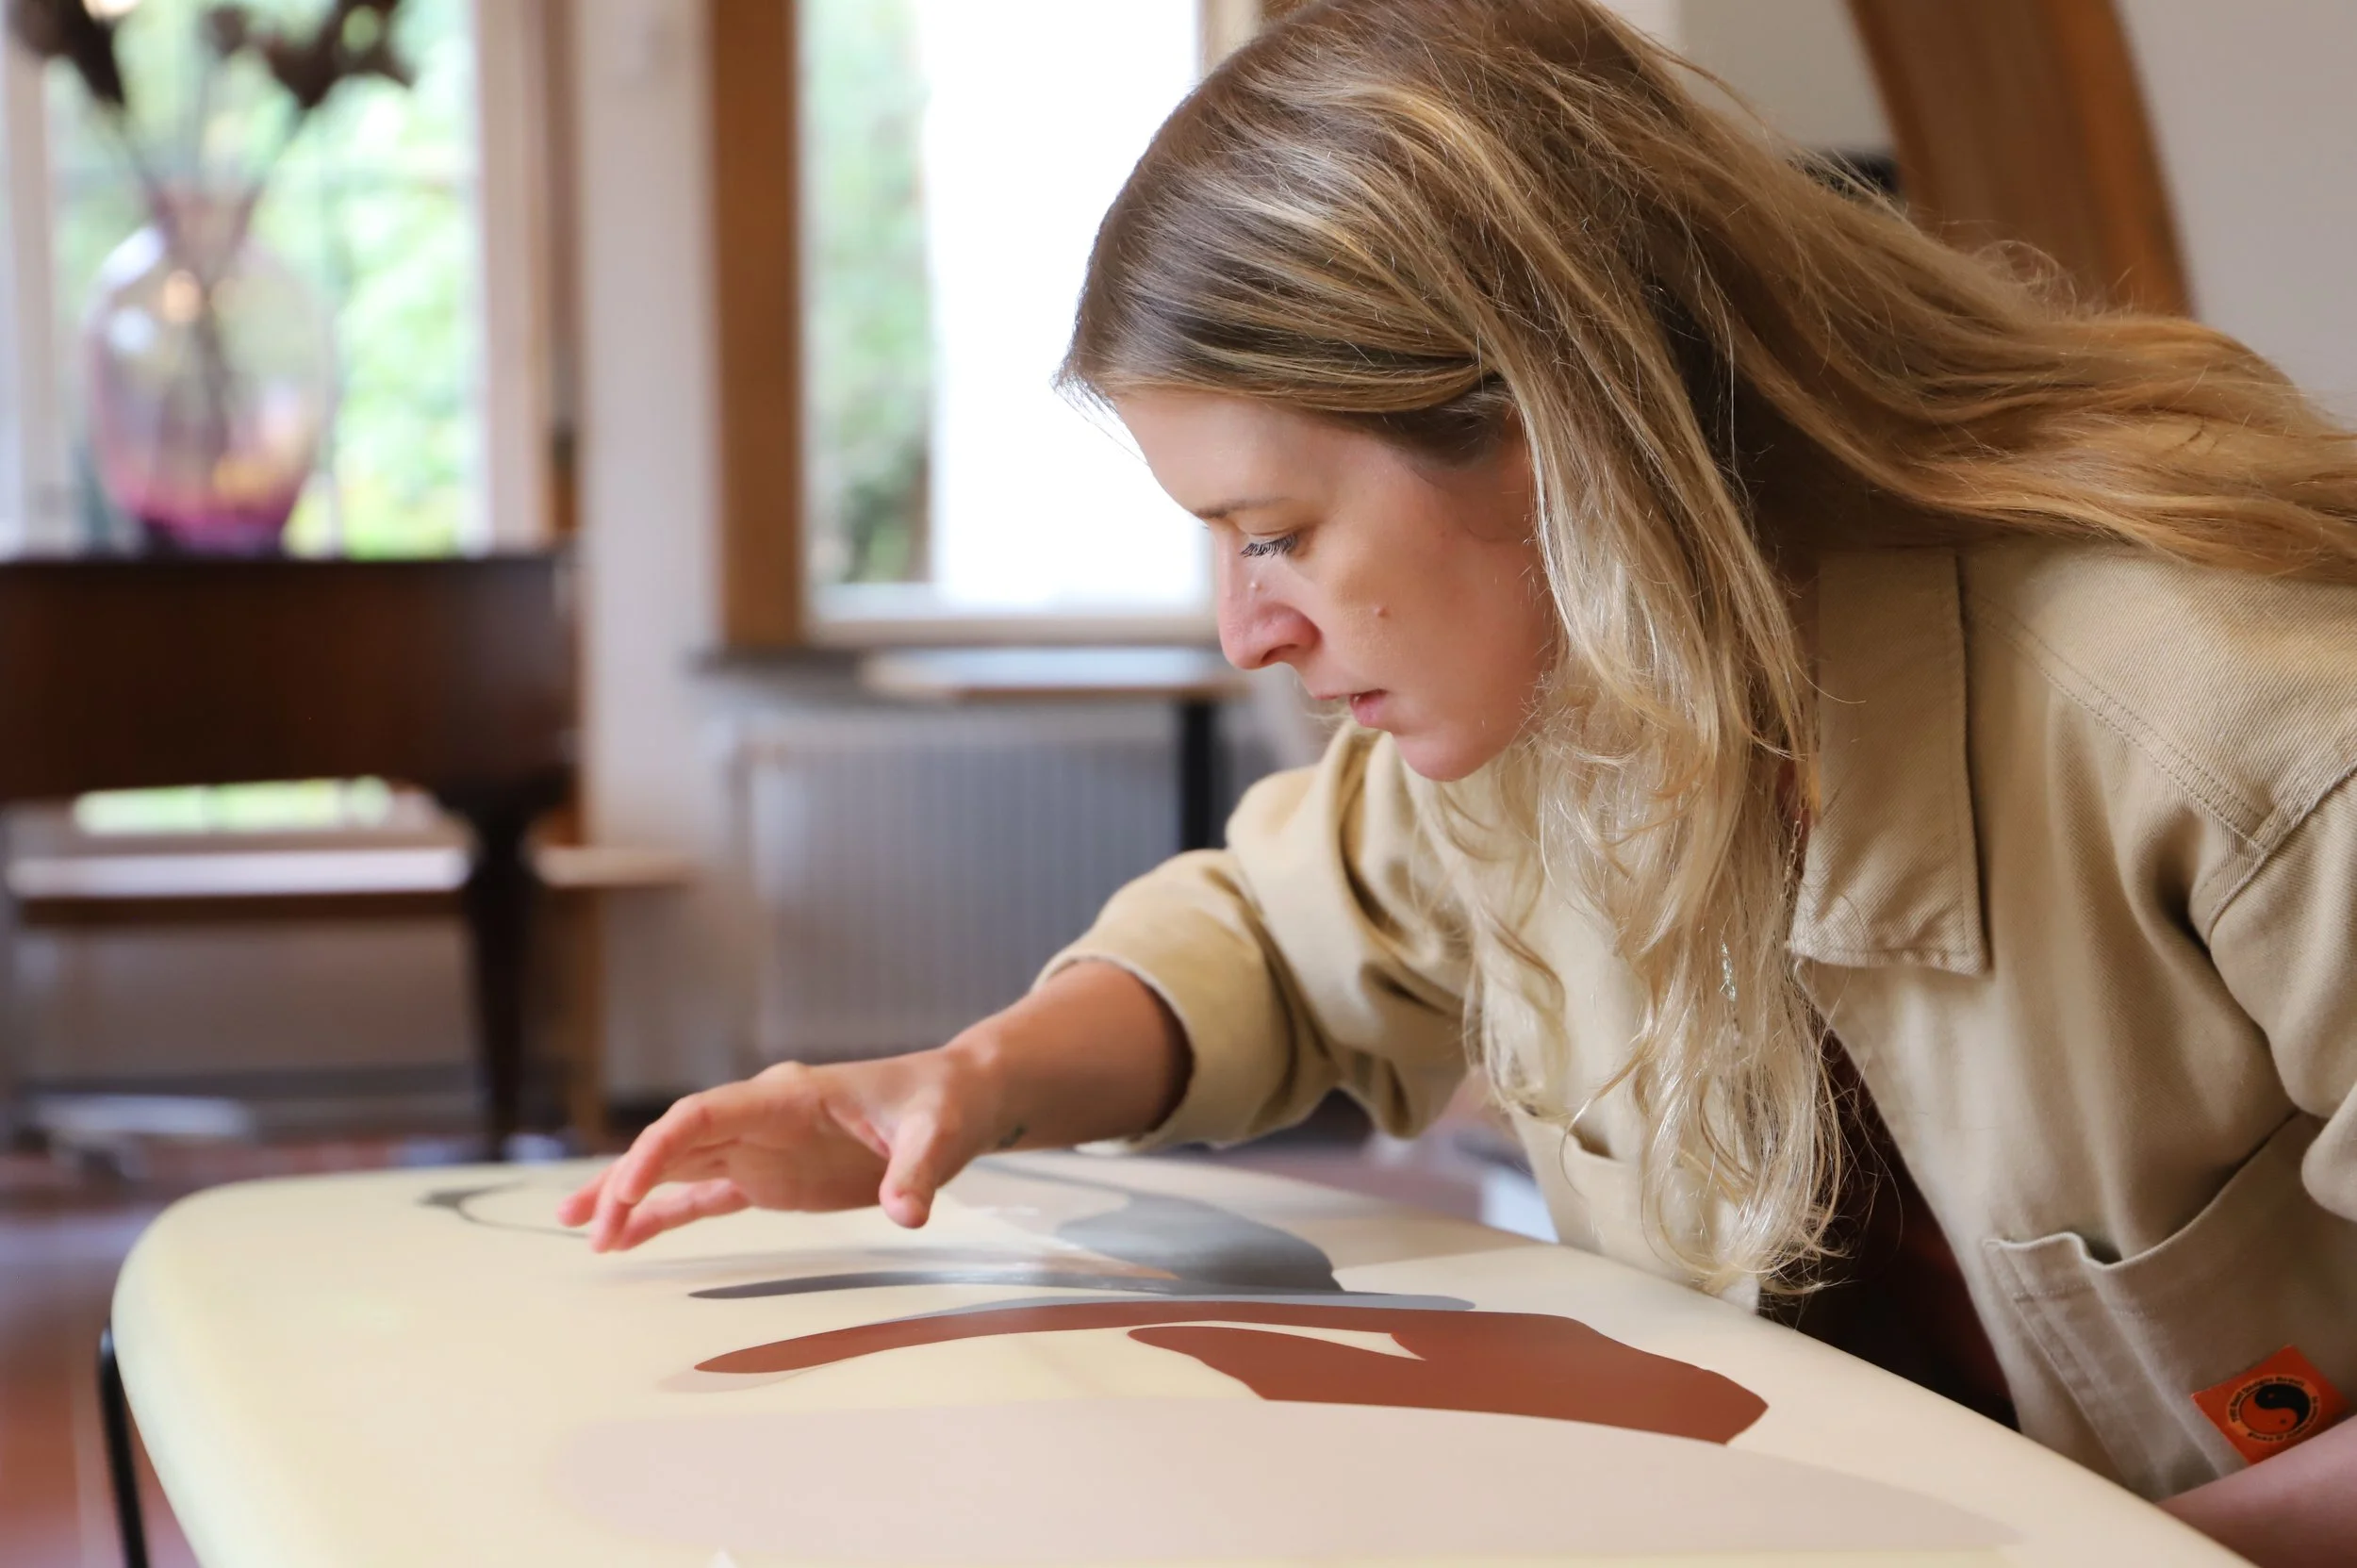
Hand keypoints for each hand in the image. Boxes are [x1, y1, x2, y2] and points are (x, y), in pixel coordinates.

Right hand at [556, 1044, 1009, 1251]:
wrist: (959, 1100)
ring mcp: (760, 1147)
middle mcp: (761, 1117)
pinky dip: (663, 1214)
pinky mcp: (770, 1176)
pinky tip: (626, 1239)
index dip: (659, 1147)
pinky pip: (703, 1194)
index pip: (704, 1114)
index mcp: (788, 1096)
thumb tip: (907, 1213)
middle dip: (627, 1181)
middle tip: (588, 1227)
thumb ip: (917, 1172)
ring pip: (678, 1166)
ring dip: (629, 1196)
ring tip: (581, 1231)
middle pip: (675, 1142)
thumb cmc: (945, 1105)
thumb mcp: (940, 1135)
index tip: (627, 1188)